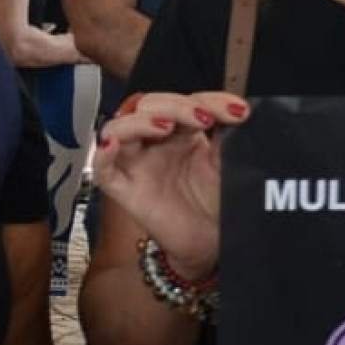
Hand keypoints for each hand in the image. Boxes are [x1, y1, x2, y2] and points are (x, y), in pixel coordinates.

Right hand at [93, 91, 245, 281]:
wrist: (212, 244)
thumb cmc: (215, 204)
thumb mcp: (227, 163)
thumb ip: (229, 137)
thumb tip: (241, 109)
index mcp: (181, 132)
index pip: (187, 101)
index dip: (211, 100)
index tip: (239, 112)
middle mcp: (154, 143)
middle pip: (149, 106)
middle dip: (177, 105)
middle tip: (205, 119)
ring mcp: (136, 165)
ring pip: (119, 127)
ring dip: (141, 121)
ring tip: (168, 126)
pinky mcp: (125, 191)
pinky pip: (102, 170)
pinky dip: (103, 154)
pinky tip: (113, 144)